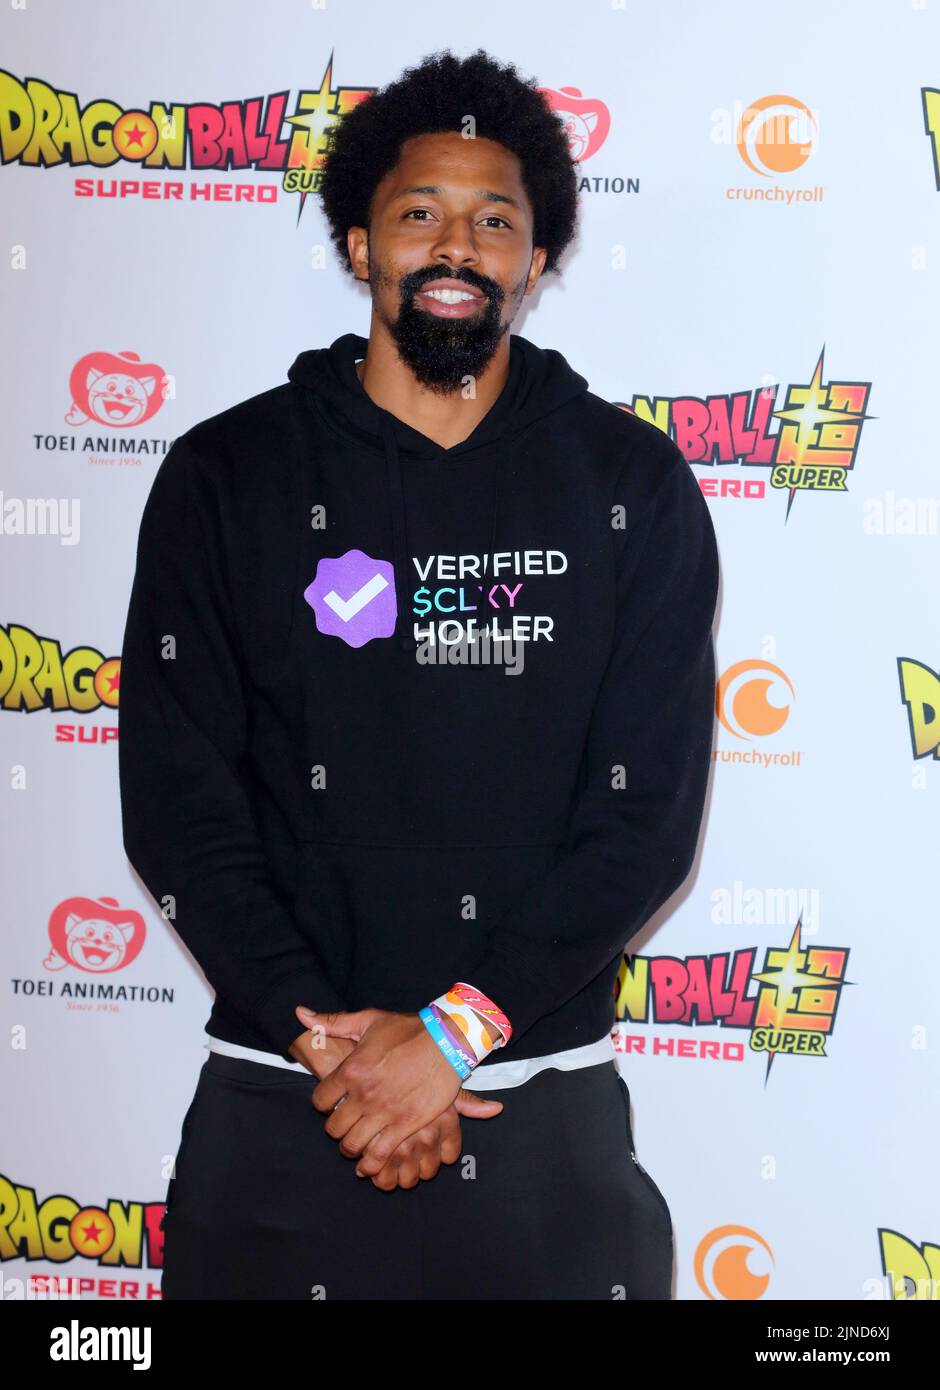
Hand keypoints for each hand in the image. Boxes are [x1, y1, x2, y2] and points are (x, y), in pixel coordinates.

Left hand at [294, 1006, 503, 1178]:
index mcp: (352, 1069)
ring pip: (353, 1145)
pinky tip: (370, 1164)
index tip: (332, 1102)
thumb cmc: (408, 1028)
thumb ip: (332, 1022)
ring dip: (352, 1148)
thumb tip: (300, 1013)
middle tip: (345, 1125)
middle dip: (336, 1129)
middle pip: (334, 1128)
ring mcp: (385, 1111)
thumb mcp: (368, 1019)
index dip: (324, 1103)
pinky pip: (380, 1154)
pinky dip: (372, 1164)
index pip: (320, 1100)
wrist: (448, 1039)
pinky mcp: (406, 1125)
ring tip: (356, 1144)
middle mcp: (365, 1093)